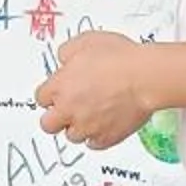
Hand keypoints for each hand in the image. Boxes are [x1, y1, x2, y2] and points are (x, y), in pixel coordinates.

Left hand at [34, 30, 154, 148]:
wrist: (144, 78)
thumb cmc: (119, 59)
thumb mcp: (86, 41)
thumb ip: (67, 52)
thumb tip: (63, 59)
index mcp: (60, 87)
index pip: (41, 98)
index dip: (51, 94)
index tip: (58, 92)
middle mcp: (69, 110)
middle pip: (48, 125)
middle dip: (56, 117)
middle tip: (67, 109)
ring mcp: (87, 127)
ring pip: (72, 136)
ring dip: (78, 127)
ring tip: (90, 115)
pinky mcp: (106, 138)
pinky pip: (94, 144)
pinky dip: (96, 136)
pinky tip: (103, 124)